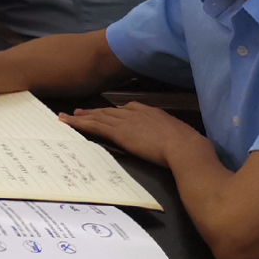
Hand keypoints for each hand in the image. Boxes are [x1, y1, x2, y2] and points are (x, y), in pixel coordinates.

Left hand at [60, 102, 205, 167]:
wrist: (185, 148)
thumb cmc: (190, 145)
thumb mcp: (181, 134)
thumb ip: (172, 134)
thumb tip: (178, 140)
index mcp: (150, 111)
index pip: (126, 109)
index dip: (113, 112)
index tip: (105, 113)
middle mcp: (135, 113)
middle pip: (109, 111)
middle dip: (93, 112)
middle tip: (78, 112)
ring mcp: (126, 121)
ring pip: (98, 117)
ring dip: (81, 117)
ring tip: (68, 116)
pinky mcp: (119, 132)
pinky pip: (95, 126)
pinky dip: (81, 124)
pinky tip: (70, 123)